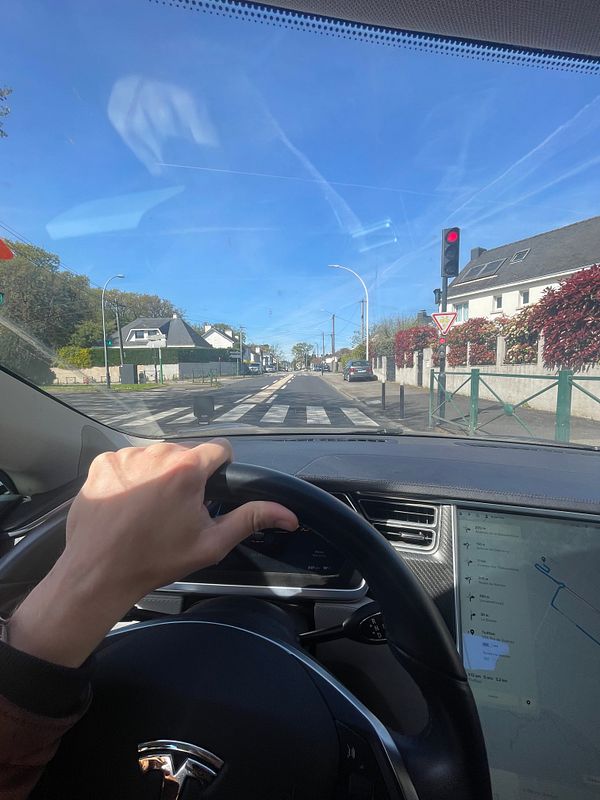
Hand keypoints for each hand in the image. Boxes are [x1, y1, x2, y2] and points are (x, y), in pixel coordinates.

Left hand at [9, 440, 297, 666]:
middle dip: (187, 475)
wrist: (98, 572)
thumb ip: (251, 519)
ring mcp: (126, 455)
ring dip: (158, 474)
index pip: (220, 449)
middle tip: (176, 510)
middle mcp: (157, 453)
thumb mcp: (211, 543)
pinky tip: (126, 503)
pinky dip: (130, 476)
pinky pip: (128, 460)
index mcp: (187, 469)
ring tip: (148, 508)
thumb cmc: (157, 559)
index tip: (211, 491)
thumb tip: (289, 515)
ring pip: (156, 456)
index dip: (221, 469)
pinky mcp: (103, 462)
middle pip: (186, 454)